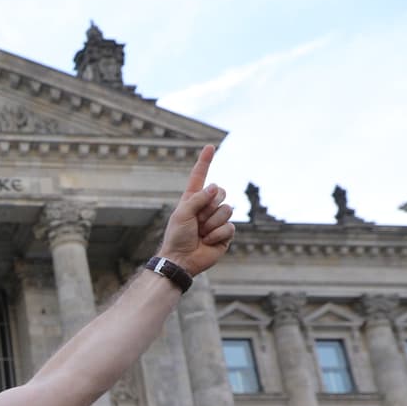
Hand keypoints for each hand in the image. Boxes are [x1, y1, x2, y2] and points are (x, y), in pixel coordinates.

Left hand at [157, 145, 234, 276]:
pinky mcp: (225, 234)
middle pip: (221, 192)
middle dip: (209, 206)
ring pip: (227, 210)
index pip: (200, 177)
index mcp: (193, 199)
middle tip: (197, 221)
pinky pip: (230, 227)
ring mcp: (217, 220)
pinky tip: (207, 241)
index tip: (209, 146)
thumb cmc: (177, 236)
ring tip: (201, 233)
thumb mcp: (182, 213)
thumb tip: (215, 187)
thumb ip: (198, 198)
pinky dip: (217, 234)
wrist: (181, 259)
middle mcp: (206, 207)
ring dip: (212, 223)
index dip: (205, 162)